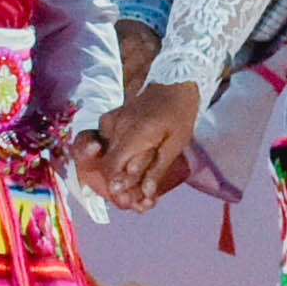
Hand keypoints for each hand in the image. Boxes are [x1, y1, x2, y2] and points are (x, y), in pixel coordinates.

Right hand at [76, 77, 203, 214]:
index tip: (132, 201)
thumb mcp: (176, 143)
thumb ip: (157, 168)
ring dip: (122, 176)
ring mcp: (111, 122)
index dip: (118, 187)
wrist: (173, 82)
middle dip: (122, 188)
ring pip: (107, 158)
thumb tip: (145, 193)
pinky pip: (108, 147)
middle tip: (143, 204)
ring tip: (142, 192)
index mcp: (134, 132)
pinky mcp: (110, 121)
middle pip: (108, 166)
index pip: (112, 166)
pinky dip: (118, 161)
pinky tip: (134, 172)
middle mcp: (116, 127)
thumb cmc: (179, 112)